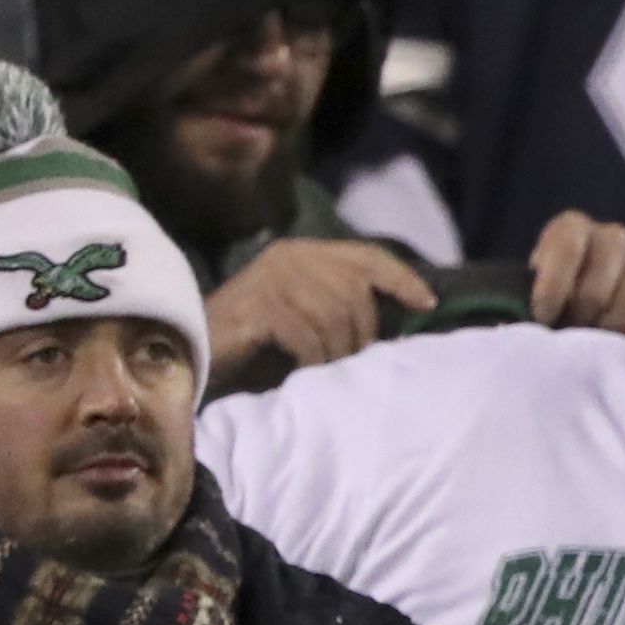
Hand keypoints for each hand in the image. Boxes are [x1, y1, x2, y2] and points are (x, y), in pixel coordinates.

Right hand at [207, 237, 433, 373]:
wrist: (197, 357)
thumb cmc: (259, 346)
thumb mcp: (309, 318)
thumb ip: (344, 307)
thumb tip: (404, 317)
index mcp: (303, 253)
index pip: (367, 256)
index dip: (402, 278)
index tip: (427, 304)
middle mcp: (288, 257)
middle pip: (356, 291)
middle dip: (362, 333)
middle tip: (347, 361)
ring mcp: (271, 279)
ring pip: (336, 316)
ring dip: (336, 352)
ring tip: (322, 369)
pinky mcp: (258, 306)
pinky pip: (309, 336)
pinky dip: (312, 360)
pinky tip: (301, 371)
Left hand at [527, 211, 624, 339]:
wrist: (582, 296)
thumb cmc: (551, 292)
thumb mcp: (531, 283)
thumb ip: (531, 292)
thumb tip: (531, 324)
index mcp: (573, 226)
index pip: (567, 249)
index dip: (553, 288)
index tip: (542, 318)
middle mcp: (613, 236)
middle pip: (598, 287)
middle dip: (580, 319)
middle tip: (570, 336)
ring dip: (608, 332)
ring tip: (594, 344)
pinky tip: (622, 345)